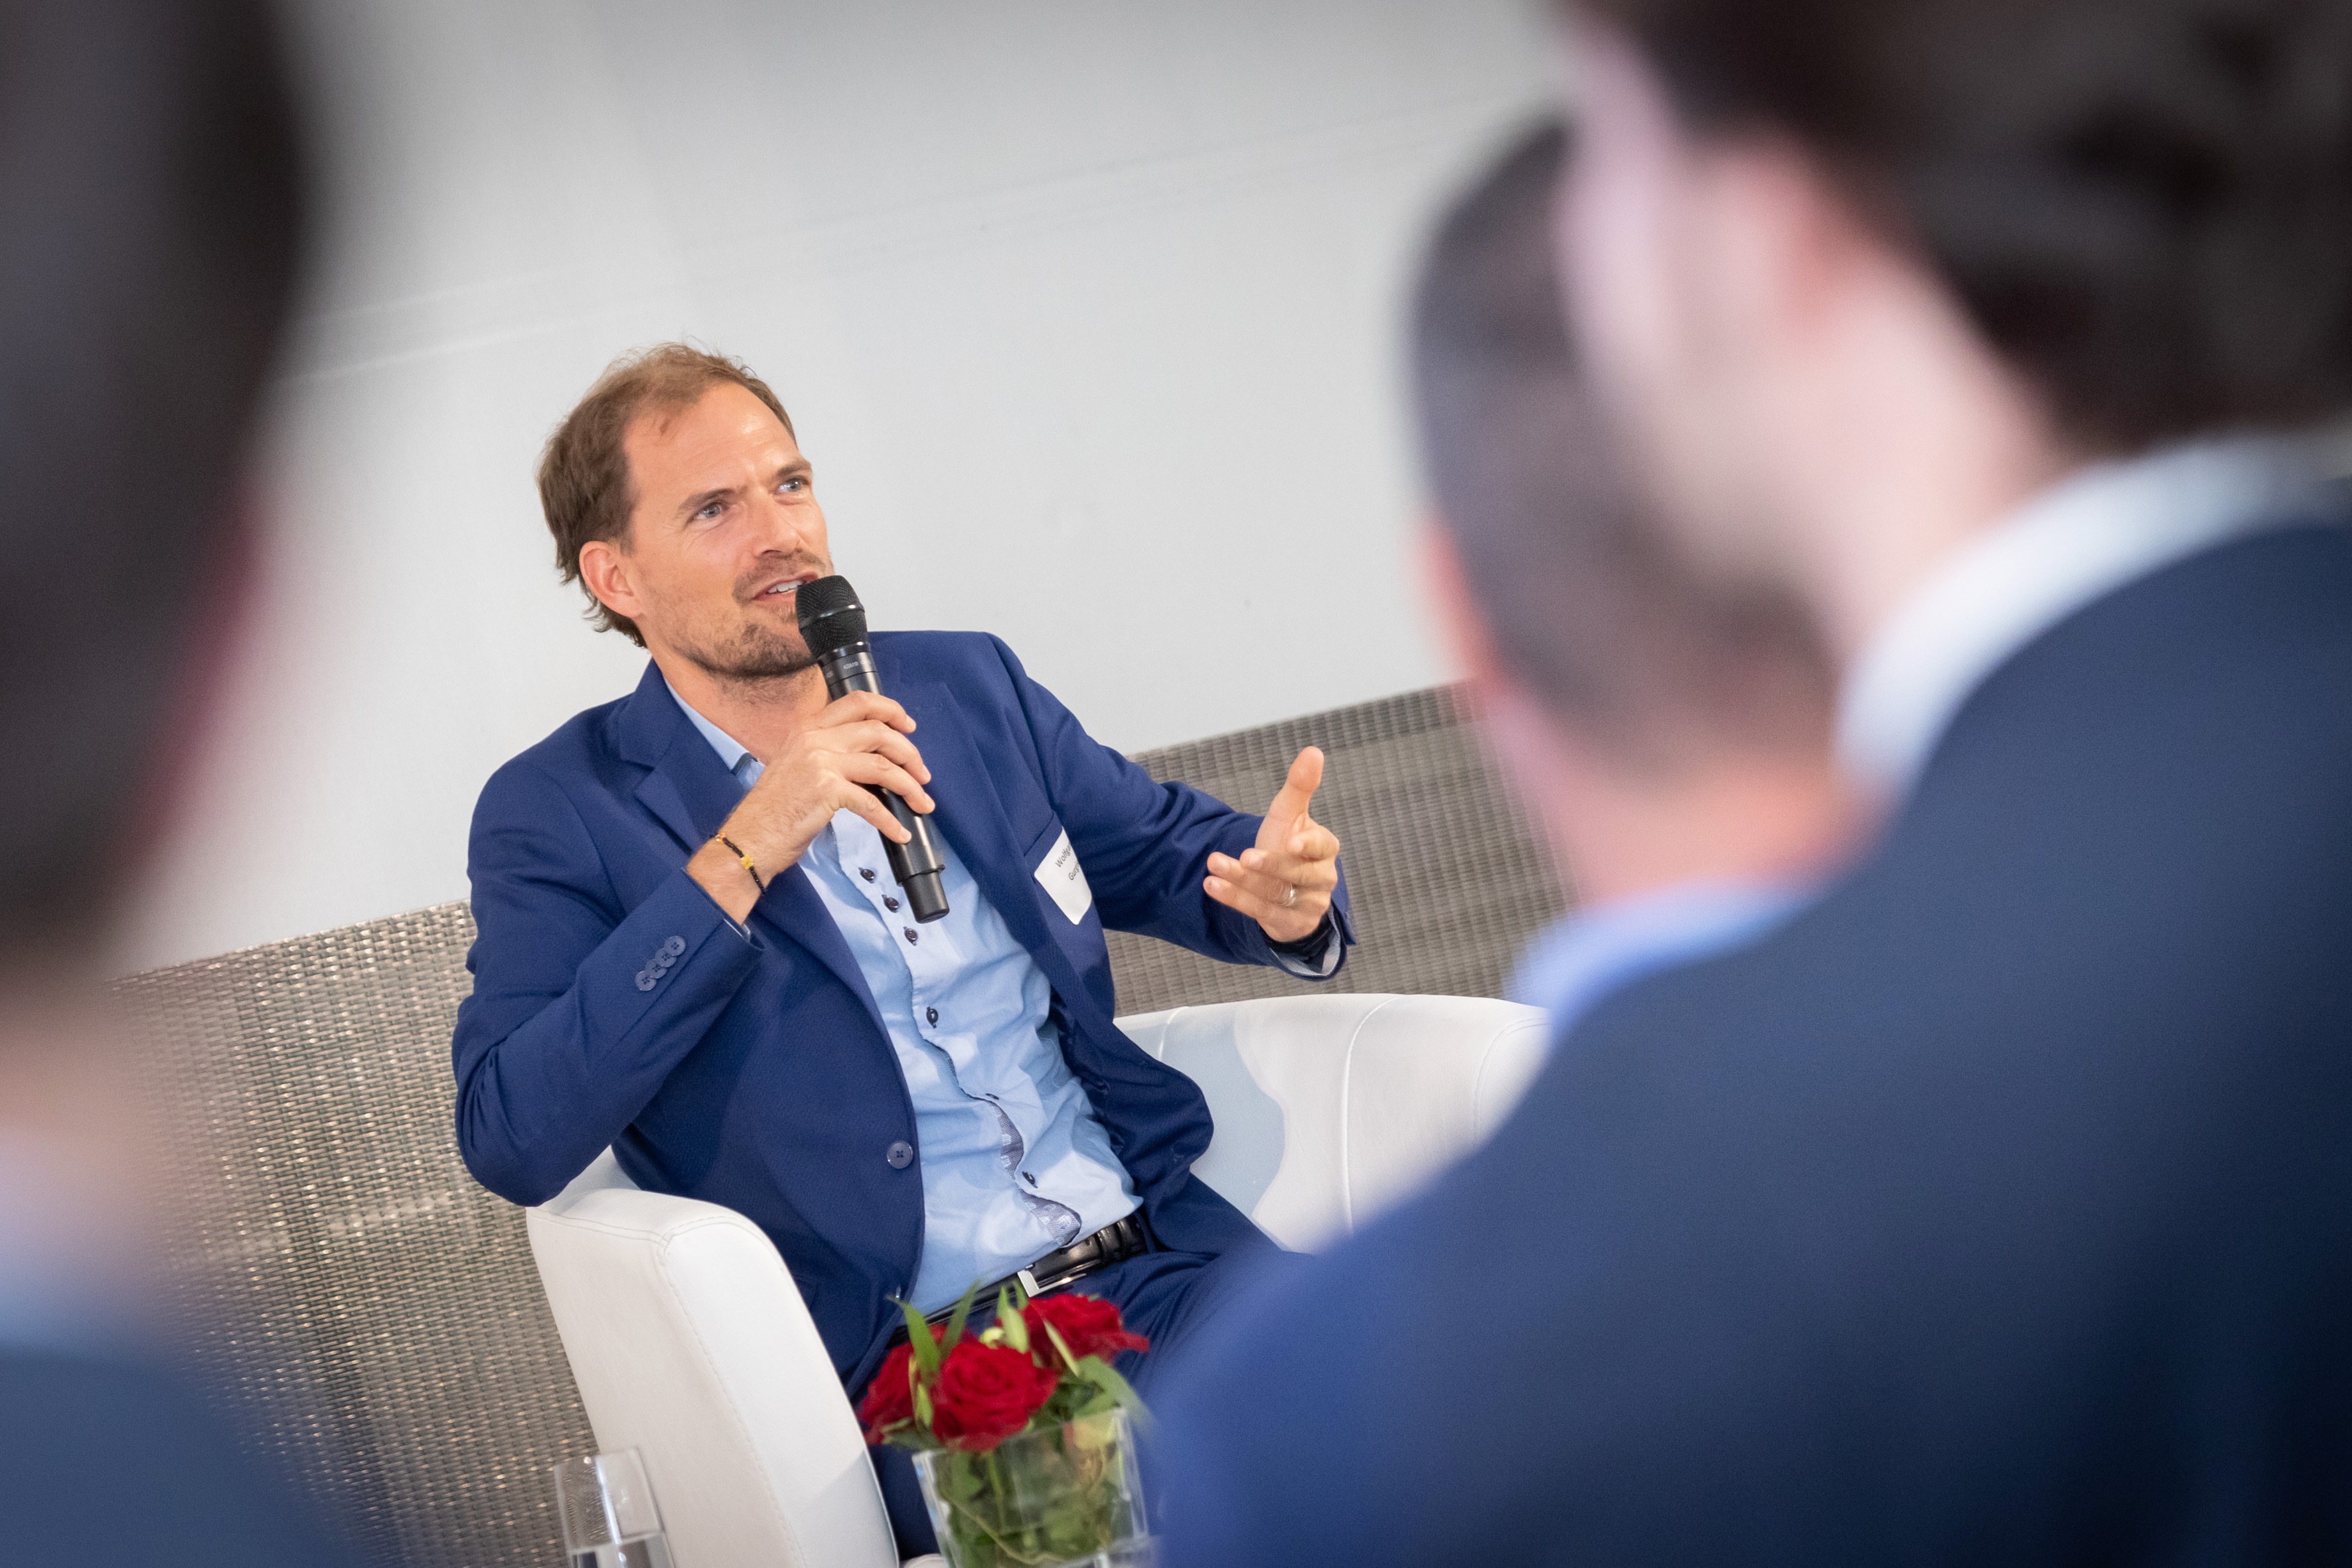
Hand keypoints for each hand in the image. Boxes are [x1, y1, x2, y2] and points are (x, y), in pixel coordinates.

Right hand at [687, 691, 933, 919]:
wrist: (749, 837)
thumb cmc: (774, 809)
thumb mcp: (798, 765)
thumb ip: (829, 752)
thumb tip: (873, 759)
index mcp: (808, 728)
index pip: (857, 703)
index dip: (890, 710)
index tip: (908, 726)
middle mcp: (815, 738)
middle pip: (879, 732)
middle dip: (909, 753)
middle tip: (923, 774)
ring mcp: (820, 762)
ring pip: (883, 766)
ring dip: (910, 786)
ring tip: (922, 802)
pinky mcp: (826, 791)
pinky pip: (873, 803)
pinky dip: (891, 821)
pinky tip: (900, 832)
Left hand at [1205, 746, 1339, 944]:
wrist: (1284, 887)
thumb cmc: (1289, 844)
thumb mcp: (1290, 815)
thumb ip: (1300, 786)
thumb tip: (1314, 750)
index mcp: (1325, 849)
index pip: (1323, 847)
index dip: (1308, 846)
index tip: (1290, 841)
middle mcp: (1321, 879)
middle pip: (1296, 873)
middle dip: (1268, 865)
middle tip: (1244, 856)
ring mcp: (1307, 904)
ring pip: (1275, 894)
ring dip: (1243, 881)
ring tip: (1214, 865)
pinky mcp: (1288, 923)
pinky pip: (1262, 913)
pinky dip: (1235, 899)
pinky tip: (1213, 885)